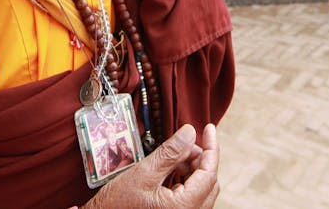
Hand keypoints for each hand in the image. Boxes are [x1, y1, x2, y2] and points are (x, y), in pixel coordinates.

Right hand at [79, 123, 219, 208]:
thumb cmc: (117, 205)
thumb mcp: (144, 173)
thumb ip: (170, 153)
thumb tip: (190, 132)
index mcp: (184, 207)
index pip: (209, 172)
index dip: (211, 147)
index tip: (208, 128)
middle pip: (209, 182)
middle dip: (201, 158)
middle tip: (185, 142)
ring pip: (202, 191)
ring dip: (194, 170)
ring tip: (176, 156)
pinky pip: (193, 200)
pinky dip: (187, 182)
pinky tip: (173, 172)